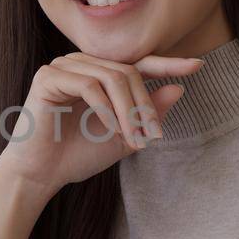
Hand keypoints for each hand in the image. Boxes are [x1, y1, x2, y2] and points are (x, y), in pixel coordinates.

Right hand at [0, 52, 202, 194]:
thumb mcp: (123, 136)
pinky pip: (89, 85)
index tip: (197, 66)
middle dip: (145, 104)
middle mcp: (80, 64)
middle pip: (127, 70)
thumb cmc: (76, 156)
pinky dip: (106, 109)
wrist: (40, 174)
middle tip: (153, 135)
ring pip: (112, 76)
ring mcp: (62, 67)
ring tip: (134, 138)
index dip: (167, 65)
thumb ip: (148, 113)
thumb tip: (179, 88)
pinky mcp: (48, 77)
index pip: (137, 63)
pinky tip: (111, 129)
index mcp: (97, 74)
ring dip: (129, 110)